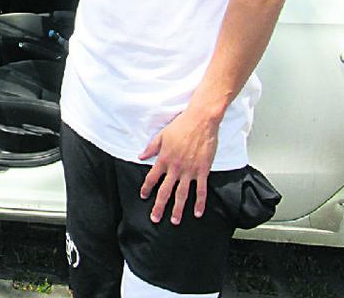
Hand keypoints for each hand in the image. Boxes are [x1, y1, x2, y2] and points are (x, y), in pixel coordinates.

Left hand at [139, 109, 219, 224]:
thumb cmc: (181, 126)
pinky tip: (197, 212)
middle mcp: (175, 168)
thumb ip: (151, 148)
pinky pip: (201, 190)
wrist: (200, 121)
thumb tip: (140, 156)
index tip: (144, 196)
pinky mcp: (203, 171)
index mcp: (164, 159)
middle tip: (155, 218)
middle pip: (165, 191)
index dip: (147, 188)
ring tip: (174, 221)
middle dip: (159, 206)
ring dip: (178, 209)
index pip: (152, 178)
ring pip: (182, 194)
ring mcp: (190, 171)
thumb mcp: (161, 135)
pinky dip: (199, 202)